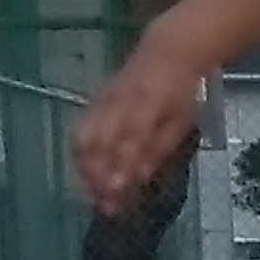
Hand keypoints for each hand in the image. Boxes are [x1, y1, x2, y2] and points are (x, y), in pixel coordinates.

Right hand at [73, 38, 205, 216]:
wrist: (164, 53)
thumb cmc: (179, 94)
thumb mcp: (179, 123)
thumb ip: (158, 150)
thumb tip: (138, 178)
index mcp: (147, 106)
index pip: (128, 140)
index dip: (119, 168)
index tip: (116, 196)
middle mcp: (119, 102)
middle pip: (98, 142)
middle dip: (97, 176)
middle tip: (105, 205)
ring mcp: (103, 101)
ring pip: (83, 137)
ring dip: (85, 169)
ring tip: (95, 194)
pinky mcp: (94, 101)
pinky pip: (80, 129)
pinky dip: (81, 155)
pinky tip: (87, 174)